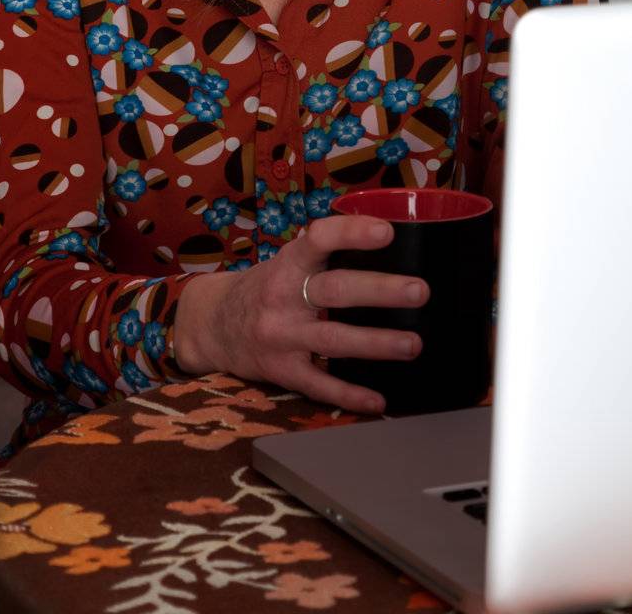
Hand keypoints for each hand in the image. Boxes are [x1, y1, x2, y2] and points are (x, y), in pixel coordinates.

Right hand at [174, 214, 427, 413]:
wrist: (212, 325)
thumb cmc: (266, 287)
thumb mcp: (288, 261)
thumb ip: (326, 253)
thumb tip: (388, 239)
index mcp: (289, 263)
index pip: (319, 239)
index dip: (351, 232)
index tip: (387, 232)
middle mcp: (283, 297)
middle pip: (335, 290)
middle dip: (380, 291)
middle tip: (419, 291)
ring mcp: (281, 337)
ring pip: (333, 340)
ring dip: (376, 343)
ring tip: (413, 344)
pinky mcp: (281, 371)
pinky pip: (318, 385)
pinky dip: (349, 395)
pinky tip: (378, 400)